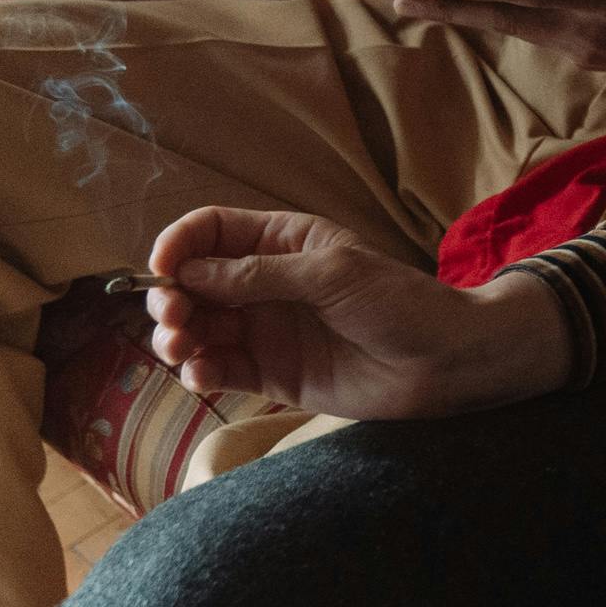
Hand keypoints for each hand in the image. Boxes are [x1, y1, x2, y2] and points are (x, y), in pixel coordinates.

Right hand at [141, 205, 571, 418]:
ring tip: (182, 348)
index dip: (179, 245)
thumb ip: (260, 274)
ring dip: (177, 338)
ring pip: (198, 329)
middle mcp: (266, 283)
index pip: (211, 231)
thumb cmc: (400, 302)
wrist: (444, 361)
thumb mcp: (332, 274)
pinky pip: (219, 370)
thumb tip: (189, 272)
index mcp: (282, 241)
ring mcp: (266, 329)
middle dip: (171, 298)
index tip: (161, 269)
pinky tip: (203, 375)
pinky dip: (200, 372)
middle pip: (193, 283)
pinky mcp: (271, 374)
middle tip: (174, 318)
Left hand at [388, 0, 605, 88]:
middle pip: (506, 19)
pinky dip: (504, 19)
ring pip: (514, 29)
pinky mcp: (587, 59)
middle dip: (451, 10)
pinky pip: (536, 34)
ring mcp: (583, 50)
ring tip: (421, 5)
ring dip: (467, 17)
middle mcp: (584, 31)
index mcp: (605, 0)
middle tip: (401, 1)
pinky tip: (478, 9)